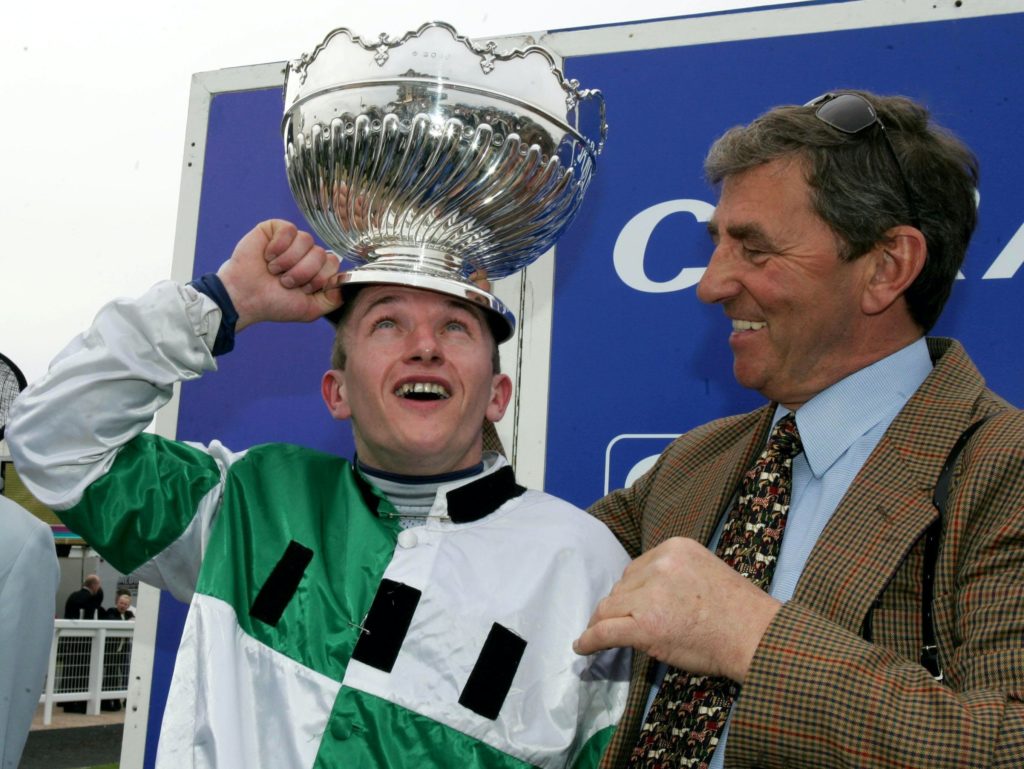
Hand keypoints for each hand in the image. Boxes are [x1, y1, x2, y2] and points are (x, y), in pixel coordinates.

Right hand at [217, 220, 341, 329]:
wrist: (245, 297)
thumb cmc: (274, 303)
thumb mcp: (310, 309)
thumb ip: (333, 300)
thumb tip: (343, 284)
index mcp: (317, 270)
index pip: (333, 264)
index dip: (318, 279)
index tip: (302, 289)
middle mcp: (307, 253)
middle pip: (321, 254)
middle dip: (302, 273)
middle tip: (284, 281)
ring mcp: (292, 240)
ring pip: (306, 241)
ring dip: (288, 262)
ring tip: (274, 270)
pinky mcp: (276, 229)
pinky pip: (289, 230)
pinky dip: (277, 247)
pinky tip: (267, 256)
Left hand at [573, 537, 781, 682]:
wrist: (755, 637)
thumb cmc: (738, 612)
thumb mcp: (704, 571)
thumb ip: (673, 575)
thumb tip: (642, 592)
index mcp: (675, 547)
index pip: (637, 568)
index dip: (633, 591)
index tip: (635, 606)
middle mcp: (660, 563)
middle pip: (622, 586)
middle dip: (622, 606)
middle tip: (627, 625)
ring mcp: (650, 594)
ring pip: (610, 607)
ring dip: (607, 622)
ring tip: (599, 637)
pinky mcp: (644, 625)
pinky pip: (604, 631)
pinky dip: (589, 640)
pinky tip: (581, 647)